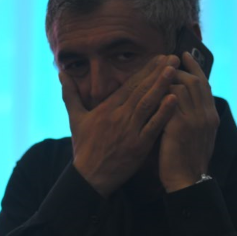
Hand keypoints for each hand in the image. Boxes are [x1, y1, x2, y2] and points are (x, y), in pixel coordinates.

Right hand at [61, 56, 180, 196]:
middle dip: (158, 72)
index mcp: (107, 108)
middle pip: (141, 89)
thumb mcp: (75, 119)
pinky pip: (153, 126)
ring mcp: (130, 130)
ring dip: (162, 85)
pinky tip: (174, 99)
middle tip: (172, 58)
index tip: (158, 58)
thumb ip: (70, 94)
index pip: (129, 84)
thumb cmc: (84, 148)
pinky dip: (164, 112)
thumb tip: (61, 74)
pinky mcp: (139, 146)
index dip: (145, 70)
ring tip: (175, 71)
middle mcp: (119, 116)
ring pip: (148, 104)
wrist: (89, 177)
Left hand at [159, 52, 218, 192]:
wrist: (187, 182)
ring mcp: (195, 120)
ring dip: (167, 79)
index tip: (183, 55)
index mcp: (211, 117)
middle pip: (194, 81)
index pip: (204, 84)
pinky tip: (149, 91)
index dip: (194, 67)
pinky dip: (160, 93)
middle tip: (166, 59)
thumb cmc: (188, 161)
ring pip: (182, 87)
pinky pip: (170, 101)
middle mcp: (206, 115)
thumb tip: (182, 101)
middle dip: (179, 68)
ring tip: (155, 74)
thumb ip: (194, 117)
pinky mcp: (180, 126)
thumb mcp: (197, 136)